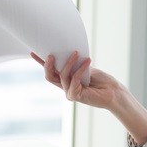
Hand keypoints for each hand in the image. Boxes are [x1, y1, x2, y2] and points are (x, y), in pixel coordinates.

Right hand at [31, 51, 146, 143]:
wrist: (113, 92)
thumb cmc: (101, 80)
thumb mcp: (85, 67)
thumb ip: (74, 63)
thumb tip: (67, 51)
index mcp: (66, 79)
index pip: (51, 70)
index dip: (41, 62)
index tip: (33, 52)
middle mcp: (65, 86)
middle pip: (49, 76)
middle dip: (48, 64)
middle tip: (51, 54)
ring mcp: (69, 92)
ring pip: (62, 76)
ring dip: (70, 62)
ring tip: (77, 53)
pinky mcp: (76, 96)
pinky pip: (74, 79)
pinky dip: (80, 69)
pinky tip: (88, 61)